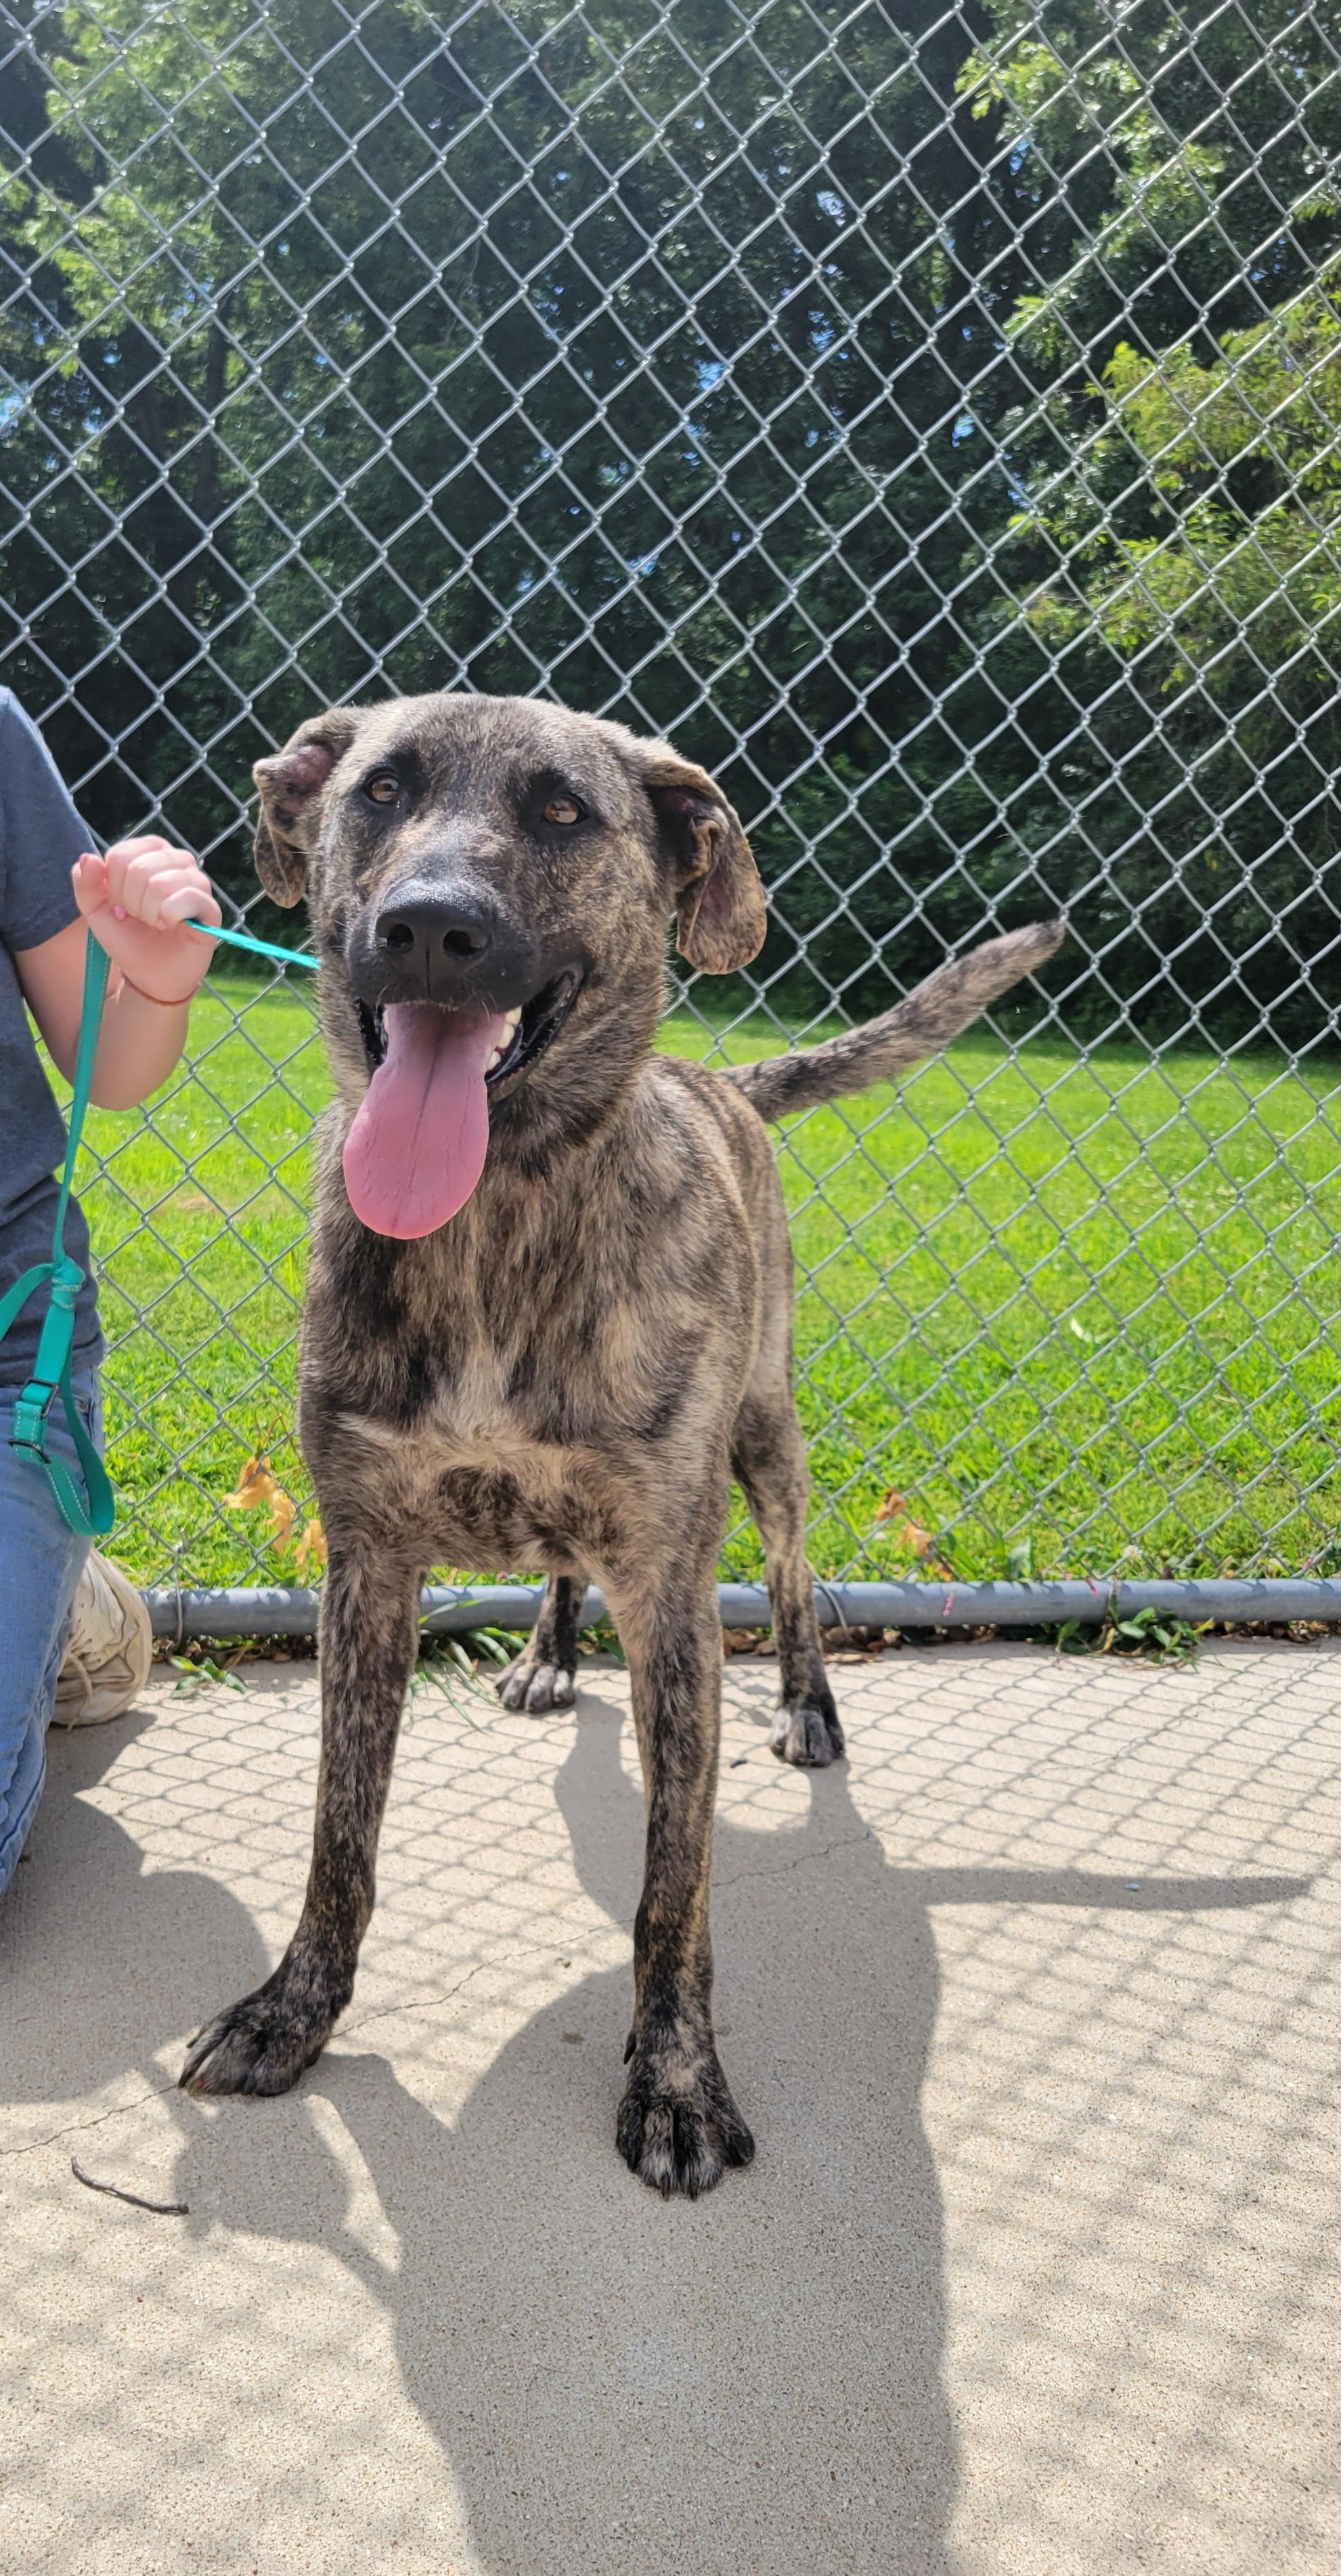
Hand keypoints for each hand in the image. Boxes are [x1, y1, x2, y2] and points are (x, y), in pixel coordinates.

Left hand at [72, 838, 221, 1004]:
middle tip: (138, 918)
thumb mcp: (96, 910)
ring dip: (148, 913)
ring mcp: (198, 882)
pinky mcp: (210, 907)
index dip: (113, 887)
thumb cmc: (127, 937)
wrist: (149, 974)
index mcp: (150, 852)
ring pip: (161, 884)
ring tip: (154, 923)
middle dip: (130, 902)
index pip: (121, 855)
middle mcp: (177, 859)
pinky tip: (169, 926)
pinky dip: (169, 917)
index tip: (119, 906)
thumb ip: (85, 882)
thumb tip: (89, 857)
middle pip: (139, 869)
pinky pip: (186, 898)